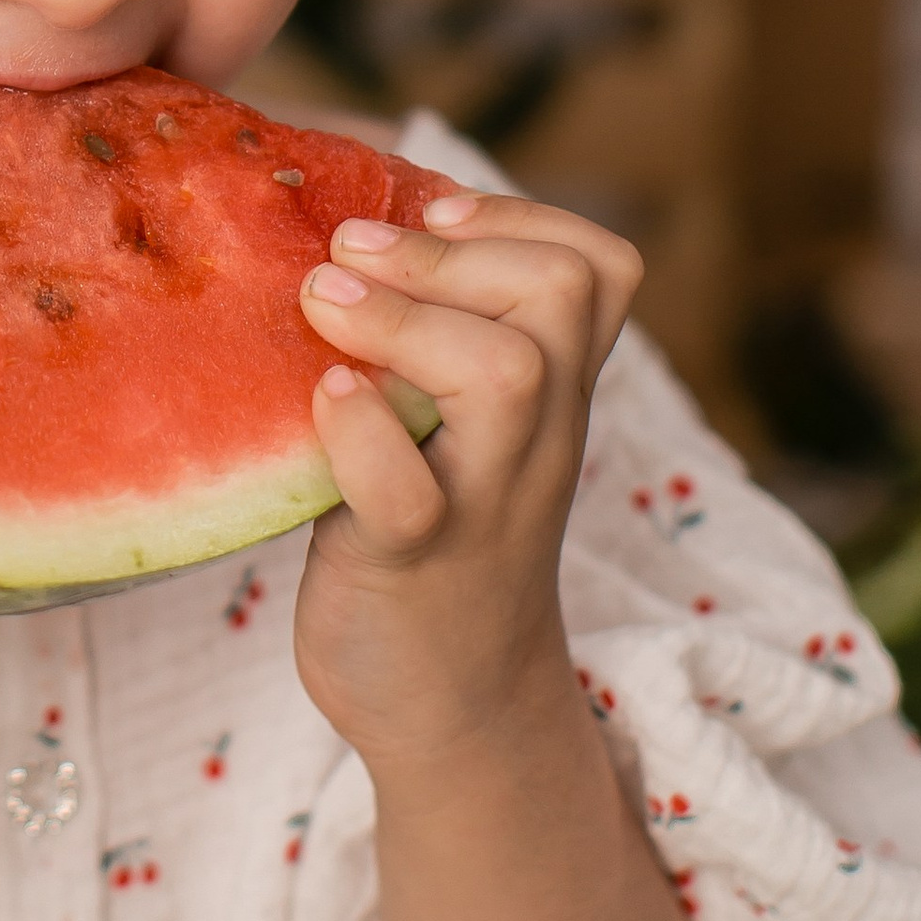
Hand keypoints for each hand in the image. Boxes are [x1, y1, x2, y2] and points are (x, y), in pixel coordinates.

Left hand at [291, 188, 641, 784]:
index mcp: (552, 394)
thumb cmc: (434, 541)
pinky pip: (401, 488)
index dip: (522, 214)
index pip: (600, 266)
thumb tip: (341, 223)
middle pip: (561, 291)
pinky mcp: (409, 562)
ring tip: (322, 304)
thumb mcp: (462, 430)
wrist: (454, 711)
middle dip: (452, 248)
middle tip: (352, 249)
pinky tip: (319, 402)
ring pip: (506, 372)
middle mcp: (535, 437)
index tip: (431, 209)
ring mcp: (482, 500)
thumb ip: (436, 343)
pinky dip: (355, 428)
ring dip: (402, 317)